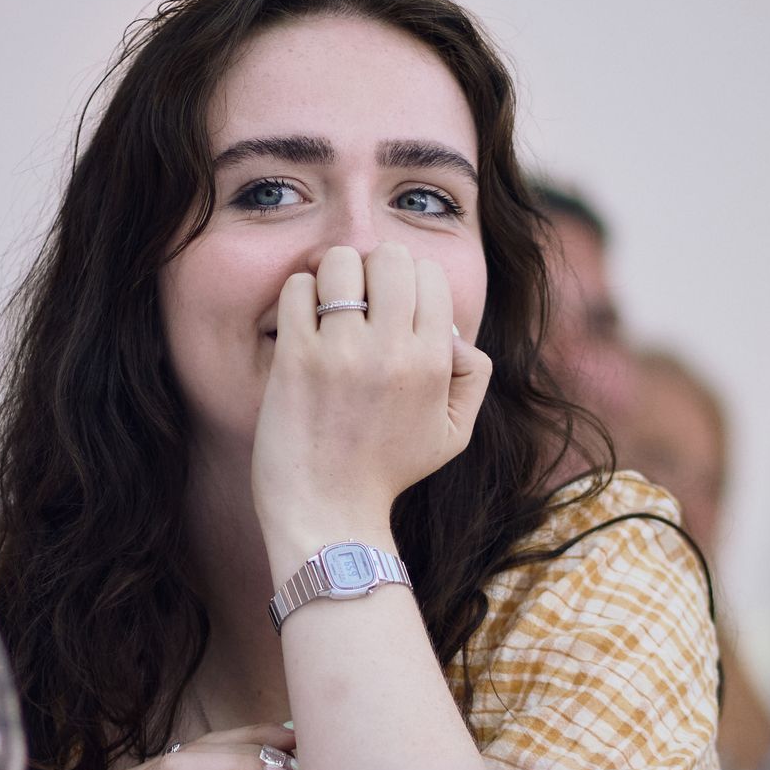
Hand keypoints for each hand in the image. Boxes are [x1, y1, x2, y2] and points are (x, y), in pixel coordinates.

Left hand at [251, 243, 491, 541]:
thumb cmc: (388, 472)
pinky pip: (299, 289)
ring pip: (341, 263)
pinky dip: (300, 294)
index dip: (410, 282)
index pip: (429, 274)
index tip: (393, 308)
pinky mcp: (296, 360)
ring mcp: (341, 352)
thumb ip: (472, 377)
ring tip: (330, 307)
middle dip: (374, 269)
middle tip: (361, 301)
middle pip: (389, 257)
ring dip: (335, 276)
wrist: (329, 513)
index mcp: (433, 362)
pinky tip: (303, 322)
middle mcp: (392, 350)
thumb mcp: (453, 434)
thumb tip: (453, 335)